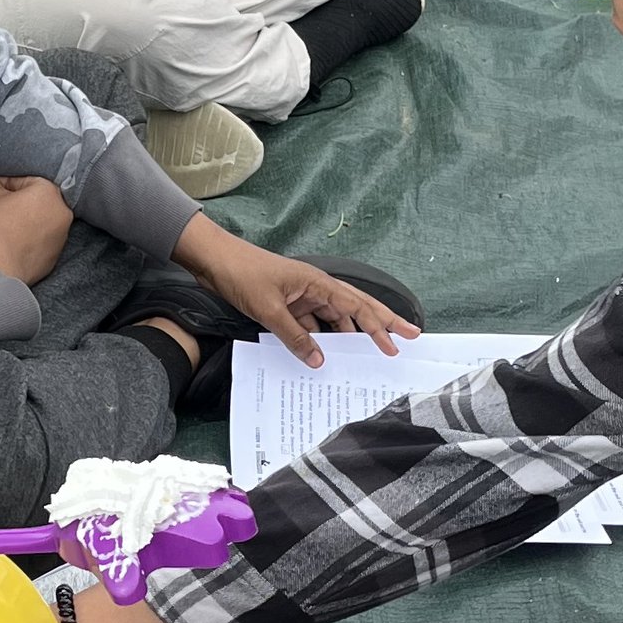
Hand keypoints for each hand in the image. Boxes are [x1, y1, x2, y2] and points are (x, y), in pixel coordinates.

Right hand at [0, 159, 72, 285]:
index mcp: (50, 191)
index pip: (21, 181)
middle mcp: (62, 212)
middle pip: (32, 200)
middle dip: (10, 200)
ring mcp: (61, 236)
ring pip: (38, 220)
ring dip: (20, 219)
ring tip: (0, 224)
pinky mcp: (54, 256)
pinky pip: (40, 241)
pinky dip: (27, 238)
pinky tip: (10, 241)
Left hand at [174, 218, 417, 369]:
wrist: (214, 261)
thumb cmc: (243, 274)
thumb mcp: (270, 309)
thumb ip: (296, 337)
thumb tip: (320, 360)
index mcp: (318, 283)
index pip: (357, 306)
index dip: (379, 326)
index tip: (397, 342)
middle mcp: (316, 289)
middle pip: (356, 309)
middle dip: (382, 324)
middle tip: (408, 337)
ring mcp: (303, 299)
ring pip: (335, 321)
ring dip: (350, 337)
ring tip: (370, 357)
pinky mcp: (288, 307)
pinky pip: (311, 327)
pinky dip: (320, 342)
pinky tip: (325, 358)